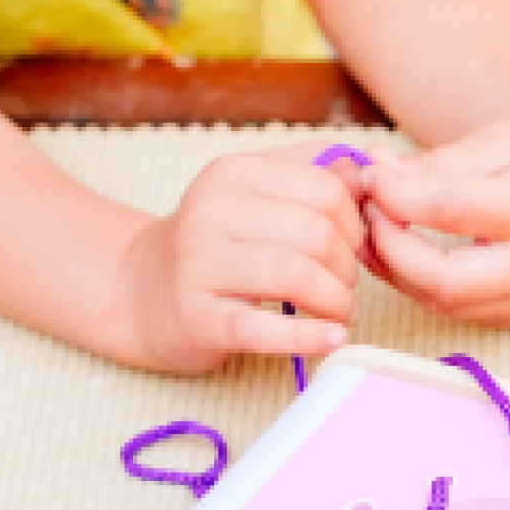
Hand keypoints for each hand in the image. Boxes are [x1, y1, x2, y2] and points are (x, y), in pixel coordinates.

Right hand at [108, 144, 366, 373]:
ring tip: (342, 314)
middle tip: (347, 286)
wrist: (144, 292)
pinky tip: (333, 339)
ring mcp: (200, 264)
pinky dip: (310, 337)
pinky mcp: (199, 317)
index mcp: (232, 173)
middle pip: (316, 234)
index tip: (354, 248)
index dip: (355, 224)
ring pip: (297, 276)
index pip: (325, 189)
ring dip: (337, 302)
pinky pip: (265, 329)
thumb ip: (310, 173)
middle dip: (348, 266)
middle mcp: (211, 211)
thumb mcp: (255, 194)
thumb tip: (365, 171)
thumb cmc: (217, 244)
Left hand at [362, 114, 509, 324]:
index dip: (398, 196)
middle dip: (390, 247)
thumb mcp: (490, 142)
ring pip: (441, 302)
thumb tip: (372, 174)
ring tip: (377, 225)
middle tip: (367, 211)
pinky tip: (400, 249)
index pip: (452, 211)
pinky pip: (452, 308)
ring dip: (395, 267)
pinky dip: (416, 281)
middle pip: (445, 280)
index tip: (371, 175)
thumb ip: (430, 165)